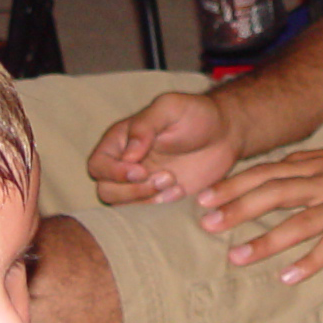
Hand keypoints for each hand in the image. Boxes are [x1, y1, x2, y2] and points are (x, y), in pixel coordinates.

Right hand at [87, 91, 241, 206]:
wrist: (225, 134)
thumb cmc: (196, 115)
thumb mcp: (170, 108)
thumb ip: (145, 126)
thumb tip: (128, 155)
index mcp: (120, 141)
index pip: (98, 164)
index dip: (114, 172)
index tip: (141, 170)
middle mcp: (125, 164)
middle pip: (106, 189)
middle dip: (133, 190)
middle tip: (166, 177)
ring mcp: (140, 184)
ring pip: (123, 206)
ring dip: (146, 200)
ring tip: (175, 185)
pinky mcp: (158, 198)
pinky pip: (144, 214)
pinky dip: (159, 209)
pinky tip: (180, 193)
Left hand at [196, 142, 322, 283]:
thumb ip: (317, 163)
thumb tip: (285, 168)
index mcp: (322, 164)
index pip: (269, 172)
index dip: (236, 184)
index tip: (206, 196)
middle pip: (274, 194)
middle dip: (237, 208)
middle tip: (206, 224)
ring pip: (298, 222)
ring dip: (265, 240)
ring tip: (237, 258)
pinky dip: (309, 261)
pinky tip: (288, 276)